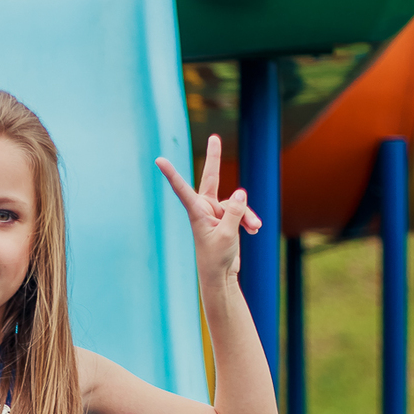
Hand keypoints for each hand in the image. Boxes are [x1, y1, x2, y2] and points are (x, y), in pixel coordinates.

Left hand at [156, 133, 260, 284]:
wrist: (221, 275)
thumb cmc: (217, 258)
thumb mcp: (228, 234)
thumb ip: (235, 212)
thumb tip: (241, 193)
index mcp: (197, 212)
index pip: (182, 189)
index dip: (171, 174)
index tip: (158, 160)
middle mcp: (205, 208)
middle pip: (212, 178)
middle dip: (215, 158)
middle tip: (214, 137)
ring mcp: (217, 212)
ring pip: (237, 204)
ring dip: (247, 215)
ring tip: (254, 229)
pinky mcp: (228, 218)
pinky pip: (242, 211)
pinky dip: (249, 220)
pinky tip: (255, 230)